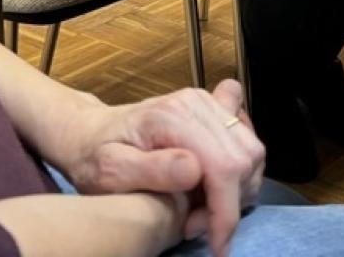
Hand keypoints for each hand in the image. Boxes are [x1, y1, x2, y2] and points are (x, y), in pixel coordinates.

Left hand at [46, 81, 263, 256]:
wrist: (92, 133)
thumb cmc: (96, 156)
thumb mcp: (110, 171)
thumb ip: (152, 170)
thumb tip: (194, 170)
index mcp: (172, 118)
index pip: (223, 167)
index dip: (227, 212)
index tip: (218, 245)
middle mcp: (196, 103)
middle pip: (243, 160)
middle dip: (230, 204)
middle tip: (194, 225)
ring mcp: (206, 101)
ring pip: (251, 150)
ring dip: (238, 188)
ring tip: (200, 208)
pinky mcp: (212, 105)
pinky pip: (247, 131)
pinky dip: (243, 161)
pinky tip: (218, 179)